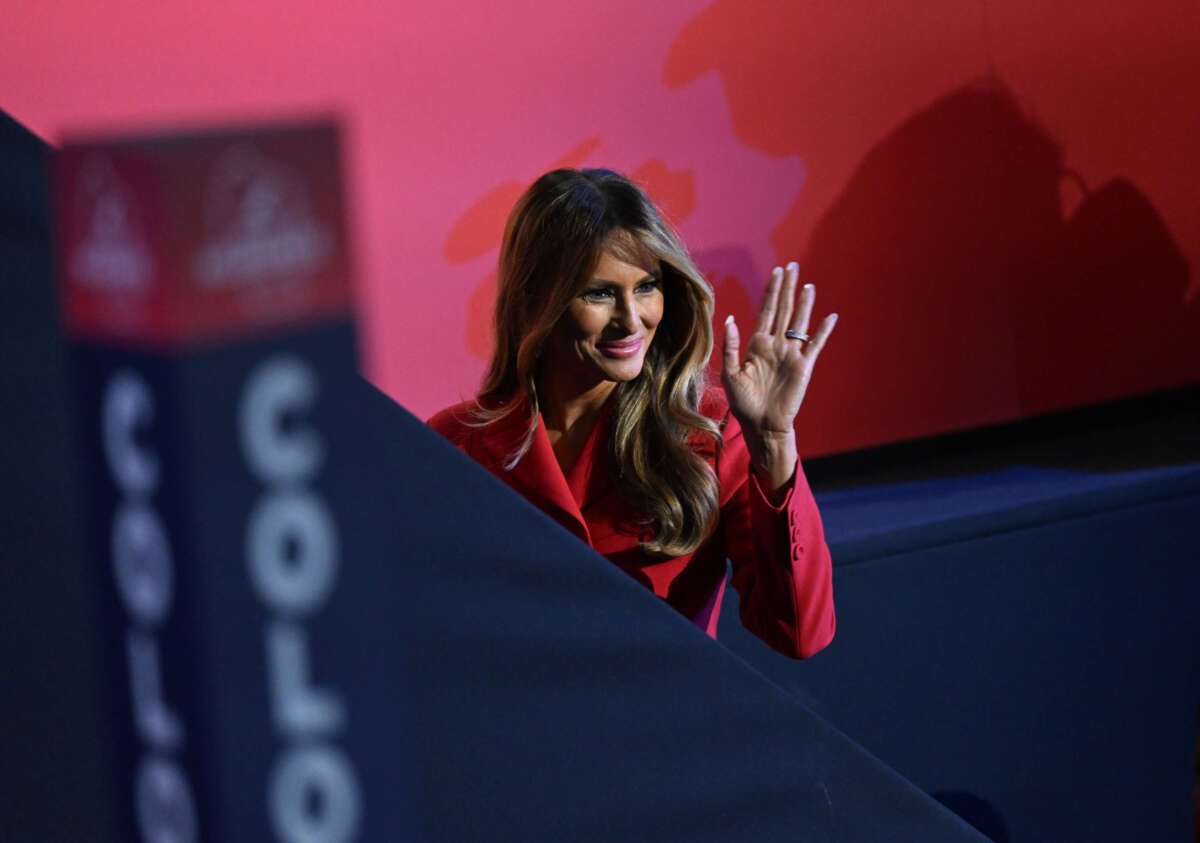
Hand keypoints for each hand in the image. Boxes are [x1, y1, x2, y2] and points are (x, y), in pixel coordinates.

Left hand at [721, 262, 836, 486]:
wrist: (761, 425)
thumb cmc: (743, 403)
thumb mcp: (730, 373)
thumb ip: (730, 347)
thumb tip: (731, 319)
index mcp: (757, 344)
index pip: (766, 311)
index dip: (771, 292)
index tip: (776, 273)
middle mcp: (776, 345)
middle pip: (784, 310)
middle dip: (787, 288)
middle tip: (792, 266)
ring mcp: (791, 354)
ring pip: (799, 323)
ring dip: (804, 304)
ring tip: (808, 285)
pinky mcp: (804, 366)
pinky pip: (815, 345)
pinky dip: (822, 331)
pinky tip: (830, 317)